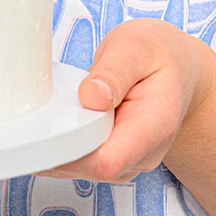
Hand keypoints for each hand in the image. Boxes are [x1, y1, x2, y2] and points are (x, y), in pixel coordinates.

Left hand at [42, 20, 215, 184]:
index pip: (107, 161)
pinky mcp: (111, 159)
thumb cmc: (158, 56)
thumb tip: (90, 97)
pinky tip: (57, 119)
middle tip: (37, 112)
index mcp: (155, 127)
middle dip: (55, 146)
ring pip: (77, 168)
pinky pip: (77, 161)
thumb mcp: (138, 47)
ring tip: (51, 110)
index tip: (45, 129)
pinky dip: (60, 143)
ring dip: (55, 145)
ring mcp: (127, 162)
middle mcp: (142, 155)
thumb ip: (115, 70)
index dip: (70, 152)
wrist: (178, 71)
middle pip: (87, 168)